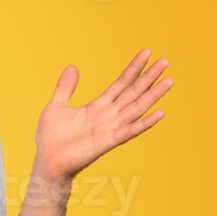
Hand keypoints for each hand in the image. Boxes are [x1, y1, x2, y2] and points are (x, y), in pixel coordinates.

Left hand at [34, 48, 172, 181]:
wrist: (47, 163)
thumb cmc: (51, 139)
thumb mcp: (56, 107)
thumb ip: (65, 88)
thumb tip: (72, 66)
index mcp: (97, 107)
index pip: (120, 84)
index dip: (133, 69)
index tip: (147, 53)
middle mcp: (108, 116)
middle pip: (133, 92)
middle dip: (148, 77)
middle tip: (165, 60)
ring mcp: (110, 129)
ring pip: (136, 108)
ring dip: (153, 95)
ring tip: (169, 80)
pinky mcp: (107, 142)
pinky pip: (129, 131)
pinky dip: (144, 123)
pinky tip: (159, 113)